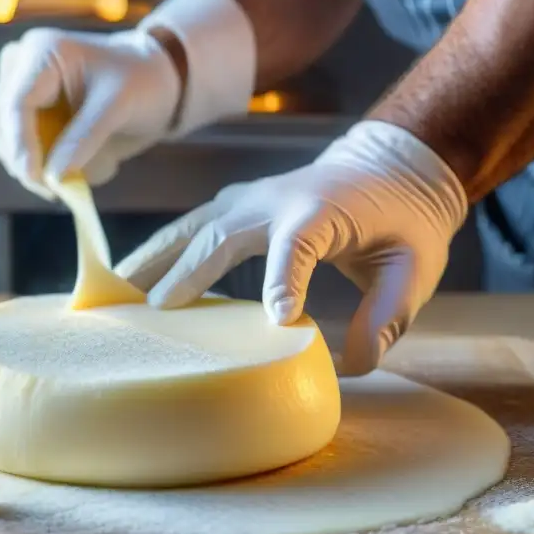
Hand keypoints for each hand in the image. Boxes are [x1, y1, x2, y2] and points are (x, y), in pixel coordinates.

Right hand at [0, 27, 181, 199]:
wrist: (155, 84)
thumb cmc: (142, 83)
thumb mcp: (119, 106)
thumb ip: (85, 138)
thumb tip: (52, 177)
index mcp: (41, 52)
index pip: (16, 104)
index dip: (20, 145)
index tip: (34, 179)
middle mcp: (23, 68)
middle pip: (3, 124)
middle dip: (26, 161)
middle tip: (55, 192)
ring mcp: (23, 92)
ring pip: (8, 141)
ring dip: (37, 166)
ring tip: (79, 179)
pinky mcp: (31, 116)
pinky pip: (26, 150)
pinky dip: (49, 165)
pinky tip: (86, 167)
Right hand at [115, 121, 468, 374]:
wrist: (391, 167)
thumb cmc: (406, 222)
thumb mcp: (415, 268)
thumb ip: (388, 315)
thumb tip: (355, 366)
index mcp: (322, 212)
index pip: (297, 245)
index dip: (283, 280)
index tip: (276, 321)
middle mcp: (277, 200)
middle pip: (224, 234)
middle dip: (190, 273)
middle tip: (156, 313)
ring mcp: (252, 198)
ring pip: (196, 226)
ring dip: (156, 257)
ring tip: (118, 289)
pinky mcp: (238, 204)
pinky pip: (194, 226)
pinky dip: (163, 249)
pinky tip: (136, 275)